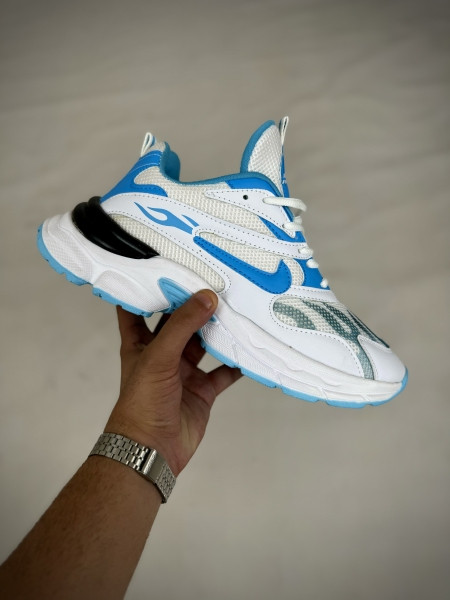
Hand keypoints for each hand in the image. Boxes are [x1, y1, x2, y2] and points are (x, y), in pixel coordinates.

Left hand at [105, 290, 241, 475]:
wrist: (152, 450)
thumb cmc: (143, 401)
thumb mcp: (158, 357)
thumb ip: (182, 326)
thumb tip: (207, 296)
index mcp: (140, 343)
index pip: (136, 308)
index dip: (144, 288)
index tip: (160, 264)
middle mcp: (162, 354)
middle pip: (179, 322)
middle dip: (194, 304)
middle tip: (215, 279)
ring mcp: (184, 372)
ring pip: (204, 344)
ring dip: (218, 330)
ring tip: (238, 305)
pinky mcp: (203, 390)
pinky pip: (223, 372)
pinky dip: (237, 362)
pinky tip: (251, 347)